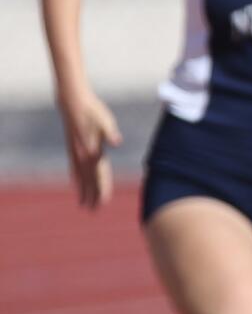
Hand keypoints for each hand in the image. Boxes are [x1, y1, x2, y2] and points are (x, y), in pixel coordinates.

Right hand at [58, 89, 121, 207]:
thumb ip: (111, 133)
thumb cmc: (93, 111)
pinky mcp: (72, 148)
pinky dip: (76, 178)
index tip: (103, 202)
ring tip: (83, 203)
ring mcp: (76, 152)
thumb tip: (116, 141)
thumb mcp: (106, 121)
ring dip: (83, 190)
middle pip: (89, 179)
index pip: (99, 175)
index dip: (102, 189)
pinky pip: (74, 168)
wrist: (73, 103)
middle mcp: (83, 155)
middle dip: (92, 195)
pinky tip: (76, 182)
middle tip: (93, 210)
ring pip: (81, 176)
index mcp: (93, 151)